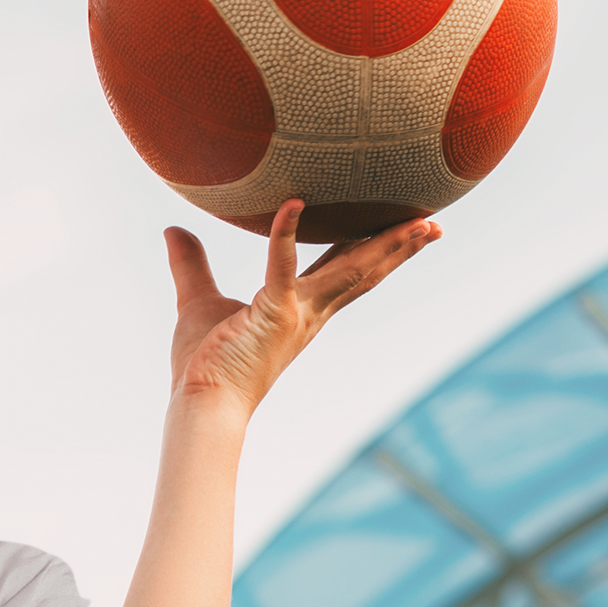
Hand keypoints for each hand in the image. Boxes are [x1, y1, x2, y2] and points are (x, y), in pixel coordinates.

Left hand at [165, 199, 439, 414]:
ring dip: (383, 243)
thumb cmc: (202, 363)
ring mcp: (296, 314)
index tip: (405, 230)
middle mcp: (309, 312)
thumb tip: (172, 229)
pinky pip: (280, 266)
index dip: (374, 249)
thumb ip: (190, 263)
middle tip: (434, 222)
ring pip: (349, 269)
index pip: (344, 271)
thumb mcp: (196, 300)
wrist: (200, 403)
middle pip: (363, 270)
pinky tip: (293, 203)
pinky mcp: (273, 313)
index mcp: (301, 310)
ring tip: (417, 222)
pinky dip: (285, 235)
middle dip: (399, 247)